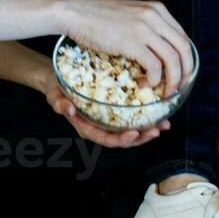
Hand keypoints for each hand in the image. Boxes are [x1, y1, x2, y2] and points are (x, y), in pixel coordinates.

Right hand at [43, 74, 170, 147]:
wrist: (59, 78)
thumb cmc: (57, 88)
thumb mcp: (54, 94)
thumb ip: (60, 104)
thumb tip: (69, 109)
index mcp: (88, 128)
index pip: (107, 139)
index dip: (122, 139)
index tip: (134, 133)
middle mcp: (101, 127)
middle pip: (124, 139)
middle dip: (142, 136)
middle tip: (156, 129)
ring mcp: (110, 120)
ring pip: (133, 130)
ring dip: (149, 129)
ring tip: (164, 124)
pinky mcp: (117, 110)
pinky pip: (133, 117)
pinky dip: (147, 117)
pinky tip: (160, 113)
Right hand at [61, 0, 194, 98]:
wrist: (74, 12)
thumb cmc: (95, 16)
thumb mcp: (129, 14)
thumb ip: (145, 26)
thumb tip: (155, 47)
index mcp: (156, 9)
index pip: (183, 36)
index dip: (186, 58)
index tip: (182, 73)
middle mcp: (155, 16)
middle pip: (184, 48)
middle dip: (185, 72)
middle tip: (179, 87)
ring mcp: (144, 28)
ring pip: (173, 60)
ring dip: (172, 80)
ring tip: (164, 91)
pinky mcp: (132, 42)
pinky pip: (154, 66)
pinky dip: (154, 79)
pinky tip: (144, 83)